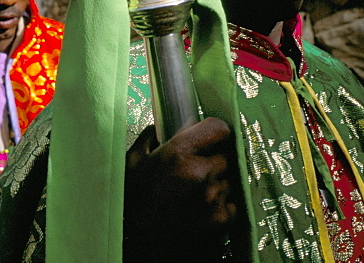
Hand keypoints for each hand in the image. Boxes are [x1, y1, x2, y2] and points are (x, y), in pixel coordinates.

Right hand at [123, 117, 237, 260]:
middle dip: (211, 163)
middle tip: (193, 174)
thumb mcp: (134, 159)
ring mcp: (211, 197)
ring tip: (193, 195)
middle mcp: (198, 173)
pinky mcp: (220, 219)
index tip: (210, 139)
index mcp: (177, 153)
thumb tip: (173, 124)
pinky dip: (220, 206)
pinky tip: (200, 210)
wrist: (134, 239)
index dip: (214, 133)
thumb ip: (154, 135)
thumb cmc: (131, 198)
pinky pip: (231, 204)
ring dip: (215, 185)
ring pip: (228, 181)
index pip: (218, 128)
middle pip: (224, 157)